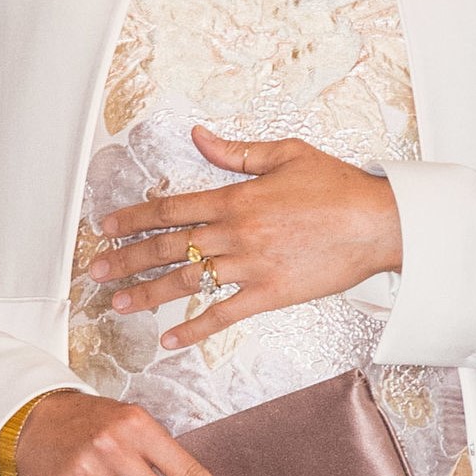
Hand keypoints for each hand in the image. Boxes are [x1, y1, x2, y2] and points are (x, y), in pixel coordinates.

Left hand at [89, 130, 403, 349]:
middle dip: (127, 260)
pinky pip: (222, 315)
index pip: (171, 208)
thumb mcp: (287, 154)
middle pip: (168, 248)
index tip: (108, 227)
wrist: (377, 223)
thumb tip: (199, 137)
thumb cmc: (338, 186)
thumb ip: (237, 152)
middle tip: (97, 272)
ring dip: (148, 294)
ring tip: (120, 304)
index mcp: (237, 198)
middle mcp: (236, 233)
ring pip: (186, 282)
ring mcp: (250, 267)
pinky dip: (193, 329)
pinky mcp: (268, 294)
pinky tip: (170, 339)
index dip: (134, 218)